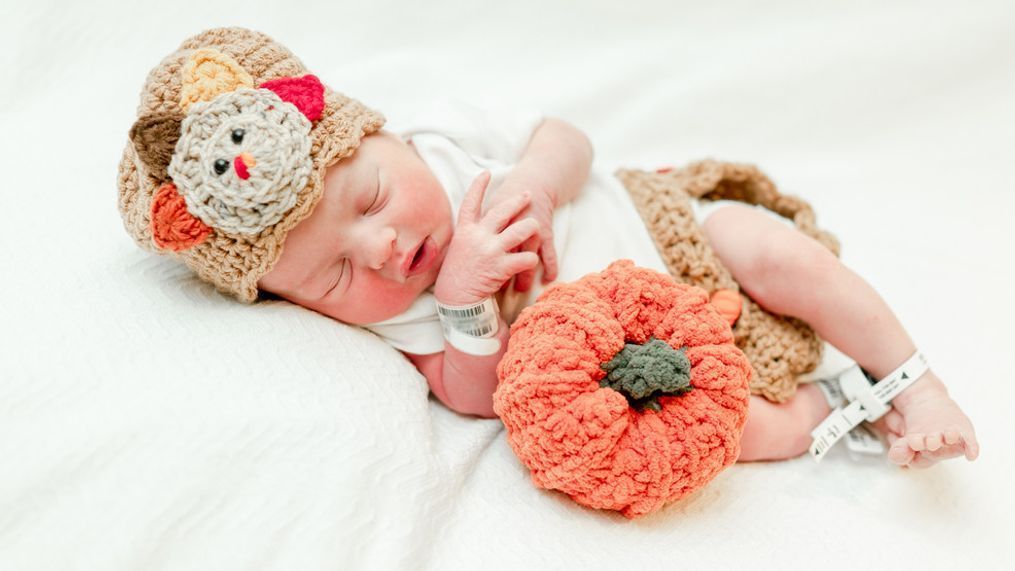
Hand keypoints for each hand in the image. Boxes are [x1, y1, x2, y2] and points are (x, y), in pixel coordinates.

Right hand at [434, 171, 540, 305]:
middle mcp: (478, 236)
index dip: (478, 186)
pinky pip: (526, 257)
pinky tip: (532, 261)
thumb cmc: (456, 277)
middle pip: (502, 211)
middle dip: (518, 200)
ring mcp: (490, 250)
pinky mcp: (501, 266)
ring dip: (532, 228)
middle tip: (528, 194)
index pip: (470, 202)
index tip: (486, 173)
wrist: (455, 300)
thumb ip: (470, 236)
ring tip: (536, 227)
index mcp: (465, 231)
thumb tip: (480, 226)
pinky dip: (532, 259)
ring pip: (521, 230)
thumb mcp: (458, 250)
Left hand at [481, 172, 558, 292]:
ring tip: (520, 288)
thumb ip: (476, 230)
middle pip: (505, 255)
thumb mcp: (486, 211)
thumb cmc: (504, 200)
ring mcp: (529, 228)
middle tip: (497, 290)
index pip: (481, 246)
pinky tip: (548, 279)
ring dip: (525, 275)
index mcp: (490, 219)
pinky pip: (549, 253)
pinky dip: (550, 267)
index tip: (475, 284)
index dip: (480, 266)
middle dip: (502, 274)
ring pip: (527, 257)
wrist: (531, 183)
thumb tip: (466, 256)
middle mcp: (509, 224)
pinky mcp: (545, 231)